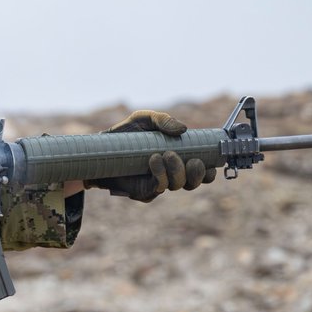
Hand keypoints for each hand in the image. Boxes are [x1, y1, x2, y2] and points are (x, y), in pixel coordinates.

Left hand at [85, 110, 215, 201]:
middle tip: (192, 160)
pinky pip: (158, 188)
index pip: (202, 171)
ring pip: (178, 185)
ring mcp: (158, 184)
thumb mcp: (144, 119)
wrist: (101, 149)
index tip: (210, 160)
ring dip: (177, 170)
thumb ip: (163, 119)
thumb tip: (182, 130)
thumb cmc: (126, 135)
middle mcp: (171, 174)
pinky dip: (160, 173)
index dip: (210, 169)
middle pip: (194, 182)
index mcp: (179, 159)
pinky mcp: (144, 192)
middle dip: (198, 173)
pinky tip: (153, 160)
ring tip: (166, 154)